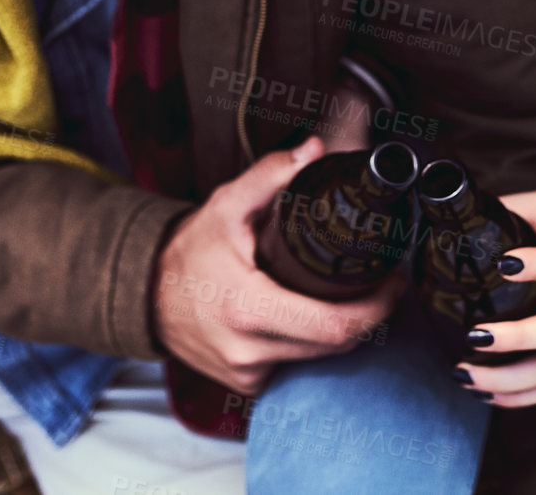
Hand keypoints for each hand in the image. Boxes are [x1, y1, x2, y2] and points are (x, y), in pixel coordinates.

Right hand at [153, 135, 404, 393]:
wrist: (142, 293)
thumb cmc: (187, 251)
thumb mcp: (225, 205)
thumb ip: (270, 176)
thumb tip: (313, 152)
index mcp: (248, 307)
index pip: (333, 326)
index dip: (375, 309)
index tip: (392, 283)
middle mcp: (248, 349)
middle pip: (335, 345)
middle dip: (368, 316)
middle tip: (382, 285)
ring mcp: (246, 372)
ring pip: (319, 358)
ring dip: (341, 329)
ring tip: (351, 295)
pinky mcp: (246, 383)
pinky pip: (295, 364)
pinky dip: (309, 342)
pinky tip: (309, 315)